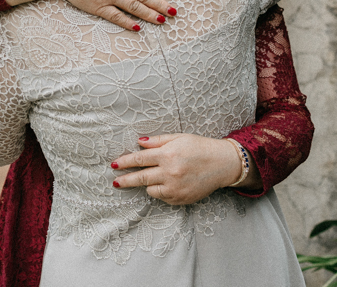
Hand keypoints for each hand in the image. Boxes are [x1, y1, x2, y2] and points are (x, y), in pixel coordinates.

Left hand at [111, 133, 255, 204]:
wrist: (222, 164)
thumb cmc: (200, 147)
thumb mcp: (178, 138)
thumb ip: (157, 141)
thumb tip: (138, 143)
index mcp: (168, 154)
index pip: (139, 159)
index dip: (124, 162)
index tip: (113, 165)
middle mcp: (170, 172)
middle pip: (140, 177)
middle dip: (125, 180)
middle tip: (115, 182)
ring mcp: (175, 188)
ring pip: (150, 189)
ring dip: (146, 184)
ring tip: (154, 177)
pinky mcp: (181, 199)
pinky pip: (162, 197)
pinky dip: (160, 191)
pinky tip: (168, 183)